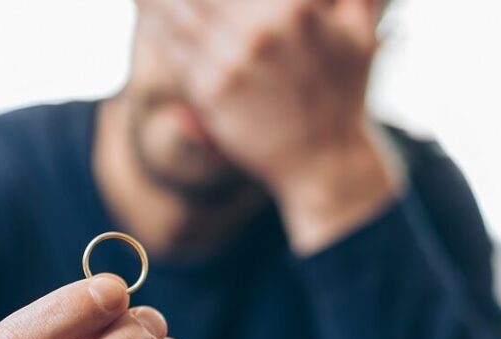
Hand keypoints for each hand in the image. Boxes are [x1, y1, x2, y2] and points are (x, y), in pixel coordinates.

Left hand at [140, 0, 403, 253]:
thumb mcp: (359, 32)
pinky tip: (141, 4)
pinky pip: (172, 45)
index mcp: (295, 7)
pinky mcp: (210, 90)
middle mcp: (259, 28)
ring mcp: (231, 59)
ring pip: (177, 8)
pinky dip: (153, 20)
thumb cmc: (343, 92)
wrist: (325, 160)